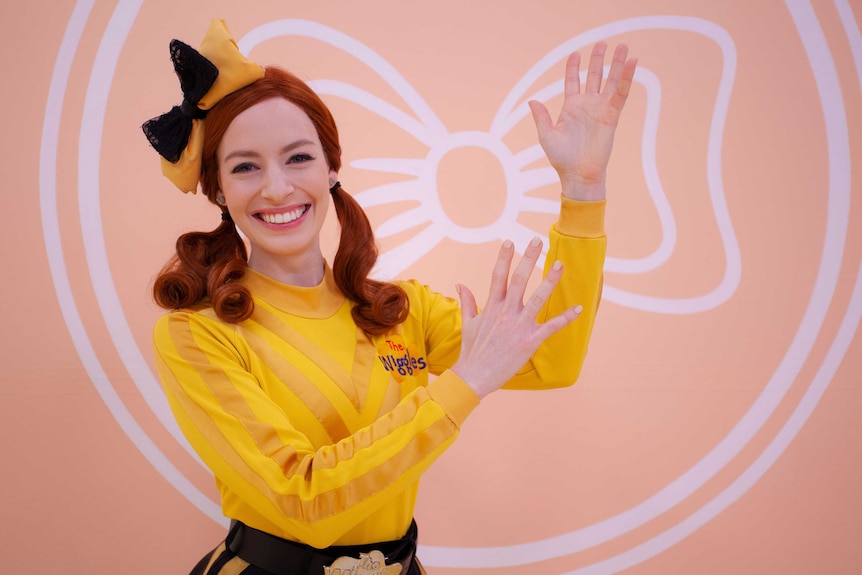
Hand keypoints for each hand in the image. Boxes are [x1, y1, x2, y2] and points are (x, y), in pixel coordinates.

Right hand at [451, 237, 582, 398]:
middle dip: (528, 258)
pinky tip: (579, 309)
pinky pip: (551, 326)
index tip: (510, 241)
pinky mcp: (529, 341)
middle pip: (518, 279)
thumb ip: (467, 301)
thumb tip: (460, 284)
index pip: (498, 276)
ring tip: (559, 264)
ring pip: (537, 298)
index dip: (504, 258)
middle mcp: (505, 312)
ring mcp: (518, 326)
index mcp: (491, 307)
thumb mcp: (468, 324)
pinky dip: (566, 317)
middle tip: (537, 240)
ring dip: (550, 280)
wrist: (473, 377)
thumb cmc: (472, 352)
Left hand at [528, 42, 637, 200]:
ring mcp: (600, 109)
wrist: (578, 174)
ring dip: (617, 64)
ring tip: (623, 46)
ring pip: (611, 81)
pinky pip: (621, 93)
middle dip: (598, 59)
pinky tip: (633, 63)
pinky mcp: (612, 115)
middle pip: (594, 76)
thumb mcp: (546, 135)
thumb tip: (532, 100)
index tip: (576, 53)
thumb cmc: (561, 158)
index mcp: (570, 107)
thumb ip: (541, 116)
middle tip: (602, 43)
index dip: (574, 67)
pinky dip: (627, 78)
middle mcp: (587, 105)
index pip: (573, 81)